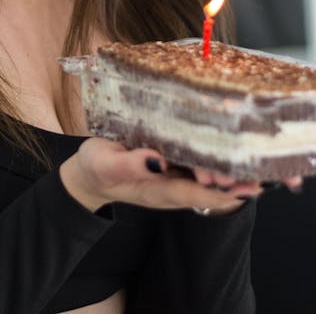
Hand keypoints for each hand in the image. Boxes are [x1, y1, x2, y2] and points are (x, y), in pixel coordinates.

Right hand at [59, 137, 301, 213]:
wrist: (89, 175)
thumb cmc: (96, 167)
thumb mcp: (106, 163)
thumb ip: (129, 163)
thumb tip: (157, 158)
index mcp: (156, 189)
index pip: (195, 194)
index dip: (220, 191)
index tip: (242, 185)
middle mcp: (169, 188)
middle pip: (208, 191)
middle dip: (233, 184)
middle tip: (257, 174)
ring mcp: (170, 181)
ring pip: (206, 181)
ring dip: (228, 175)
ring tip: (253, 166)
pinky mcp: (170, 169)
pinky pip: (196, 169)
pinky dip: (214, 164)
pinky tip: (227, 152)